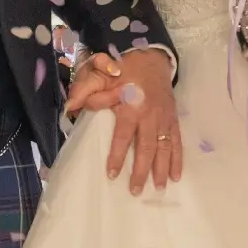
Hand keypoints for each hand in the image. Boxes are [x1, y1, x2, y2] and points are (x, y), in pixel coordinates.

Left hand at [66, 48, 180, 192]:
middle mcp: (150, 115)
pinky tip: (176, 176)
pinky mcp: (173, 119)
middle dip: (142, 170)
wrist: (151, 57)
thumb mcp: (100, 74)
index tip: (112, 174)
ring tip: (158, 188)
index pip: (123, 135)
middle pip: (147, 147)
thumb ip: (86, 90)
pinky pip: (177, 141)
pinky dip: (178, 159)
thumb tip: (70, 107)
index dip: (118, 155)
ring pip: (165, 147)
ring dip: (161, 169)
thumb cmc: (122, 69)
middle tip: (135, 190)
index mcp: (132, 106)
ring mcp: (164, 118)